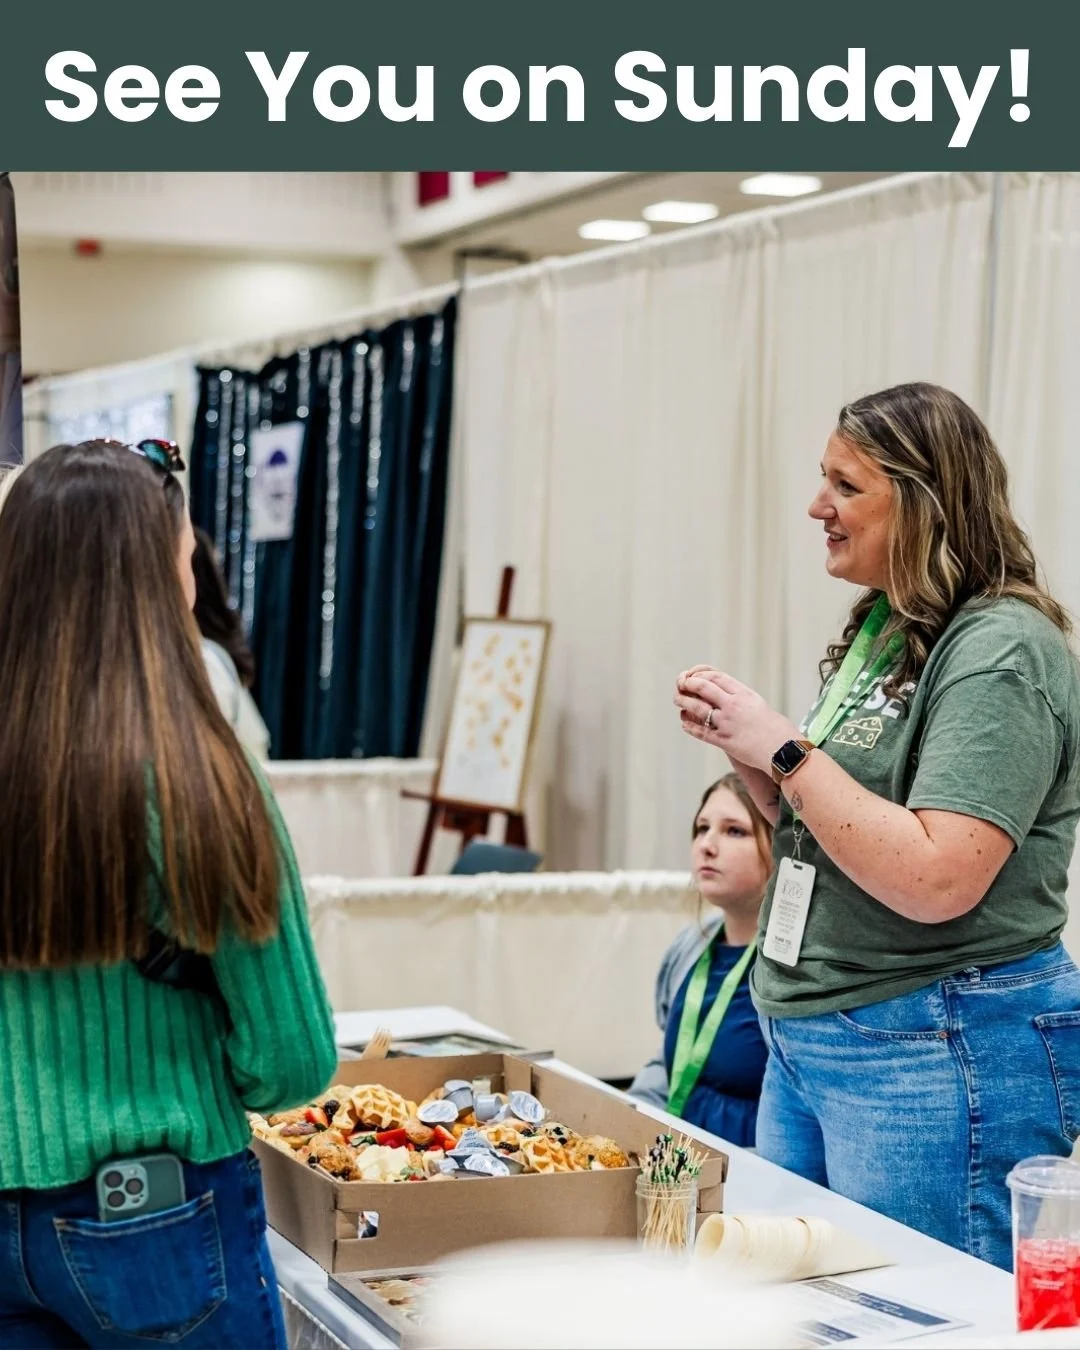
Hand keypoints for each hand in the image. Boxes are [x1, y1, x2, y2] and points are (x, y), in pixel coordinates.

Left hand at [674, 667, 799, 771]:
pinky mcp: (725, 742)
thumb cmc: (778, 730)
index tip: (693, 675)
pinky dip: (690, 726)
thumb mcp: (760, 706)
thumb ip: (743, 699)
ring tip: (677, 699)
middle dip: (688, 684)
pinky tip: (684, 723)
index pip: (716, 676)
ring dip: (684, 702)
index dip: (700, 674)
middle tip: (680, 684)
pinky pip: (701, 732)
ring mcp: (728, 723)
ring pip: (698, 708)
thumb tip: (728, 696)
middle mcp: (734, 706)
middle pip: (704, 688)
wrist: (786, 751)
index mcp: (745, 694)